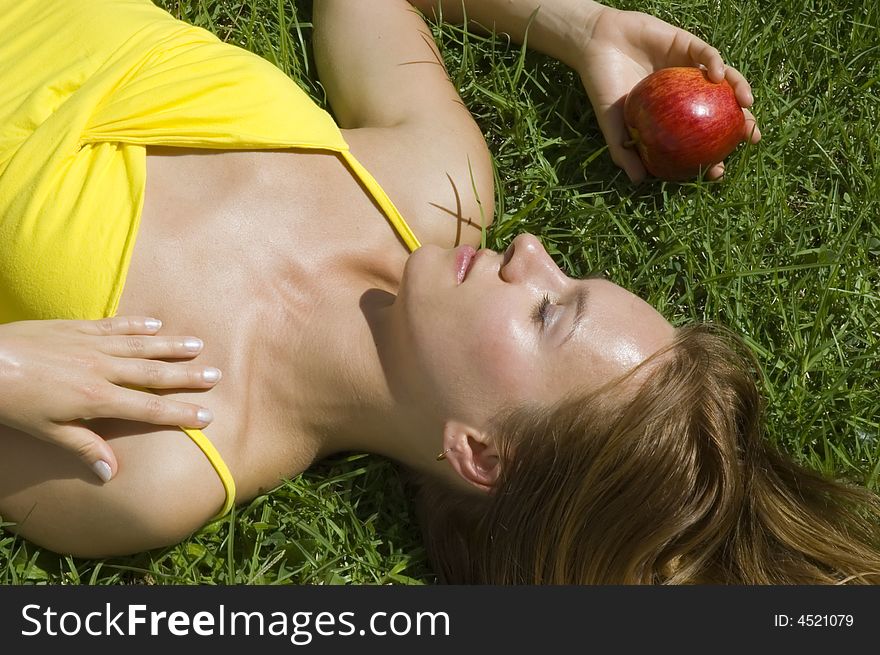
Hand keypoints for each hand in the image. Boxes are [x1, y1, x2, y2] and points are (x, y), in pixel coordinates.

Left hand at [0, 317, 221, 482]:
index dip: (180, 412)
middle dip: (187, 377)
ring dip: (171, 346)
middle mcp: (101, 368)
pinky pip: (115, 325)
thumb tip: (112, 473)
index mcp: (96, 398)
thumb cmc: (10, 401)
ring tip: (198, 345)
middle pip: (153, 373)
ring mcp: (91, 344)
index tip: (206, 415)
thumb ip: (83, 447)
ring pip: (141, 345)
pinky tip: (156, 323)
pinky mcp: (76, 327)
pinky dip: (137, 324)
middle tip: (216, 375)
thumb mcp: (45, 432)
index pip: (148, 408)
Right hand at [576, 6, 761, 182]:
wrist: (595, 43)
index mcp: (669, 117)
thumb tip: (639, 180)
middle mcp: (684, 95)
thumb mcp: (611, 123)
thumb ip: (624, 152)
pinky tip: (718, 76)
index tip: (718, 169)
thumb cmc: (601, 85)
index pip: (696, 140)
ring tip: (747, 104)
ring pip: (724, 82)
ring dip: (739, 91)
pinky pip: (707, 54)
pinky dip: (716, 64)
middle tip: (750, 137)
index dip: (711, 156)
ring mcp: (688, 70)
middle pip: (720, 111)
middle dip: (740, 124)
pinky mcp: (687, 45)